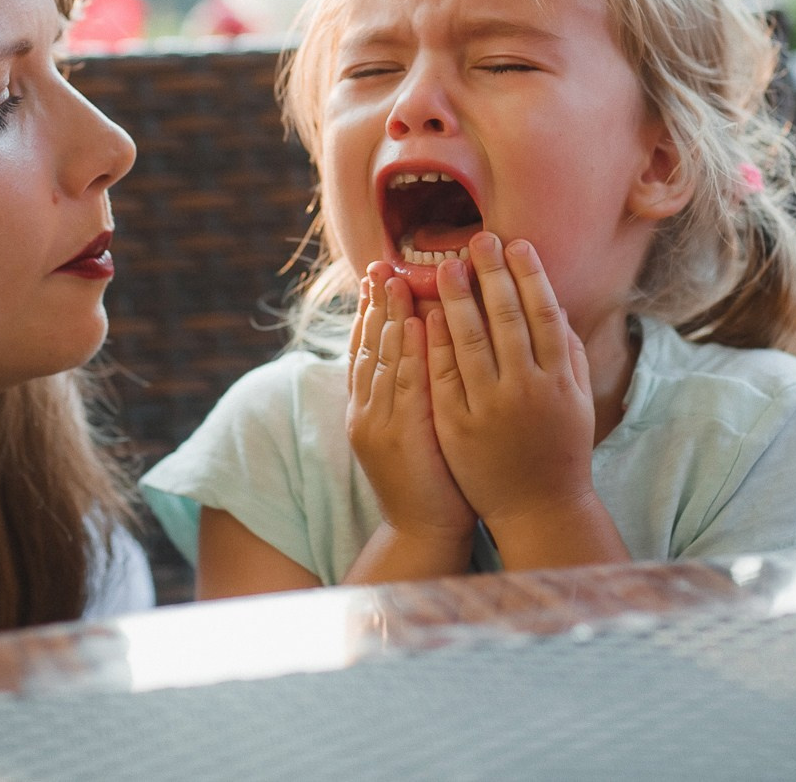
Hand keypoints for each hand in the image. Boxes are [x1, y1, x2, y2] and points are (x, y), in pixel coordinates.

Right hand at [347, 265, 475, 545]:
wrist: (424, 533)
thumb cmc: (431, 479)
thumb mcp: (412, 428)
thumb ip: (411, 390)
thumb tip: (421, 346)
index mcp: (366, 408)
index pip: (364, 349)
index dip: (368, 311)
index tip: (375, 276)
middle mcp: (365, 411)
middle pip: (367, 346)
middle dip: (374, 303)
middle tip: (380, 263)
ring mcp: (378, 424)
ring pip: (382, 359)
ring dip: (388, 316)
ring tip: (395, 278)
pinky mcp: (398, 438)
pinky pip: (404, 386)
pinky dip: (408, 353)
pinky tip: (415, 324)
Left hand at [424, 233, 598, 533]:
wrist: (538, 509)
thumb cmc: (561, 447)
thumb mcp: (578, 399)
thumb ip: (570, 352)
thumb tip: (555, 302)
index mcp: (560, 379)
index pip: (544, 313)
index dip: (530, 275)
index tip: (516, 244)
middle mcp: (527, 390)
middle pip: (507, 318)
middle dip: (492, 274)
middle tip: (478, 239)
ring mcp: (489, 408)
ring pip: (470, 341)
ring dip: (457, 299)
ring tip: (445, 266)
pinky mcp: (457, 426)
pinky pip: (443, 375)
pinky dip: (435, 342)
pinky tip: (427, 314)